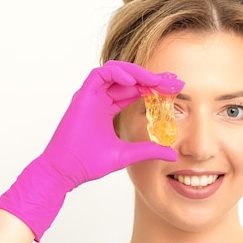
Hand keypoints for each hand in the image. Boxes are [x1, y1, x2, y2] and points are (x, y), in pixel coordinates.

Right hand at [0, 61, 183, 240]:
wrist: (66, 171)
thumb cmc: (89, 164)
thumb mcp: (126, 155)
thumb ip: (148, 150)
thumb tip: (172, 155)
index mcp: (108, 109)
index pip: (135, 91)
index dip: (155, 87)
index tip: (175, 88)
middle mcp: (100, 99)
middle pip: (129, 79)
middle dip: (152, 78)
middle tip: (173, 80)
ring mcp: (91, 96)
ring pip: (115, 72)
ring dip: (137, 73)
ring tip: (156, 81)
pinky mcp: (82, 96)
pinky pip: (99, 75)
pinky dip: (117, 74)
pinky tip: (134, 82)